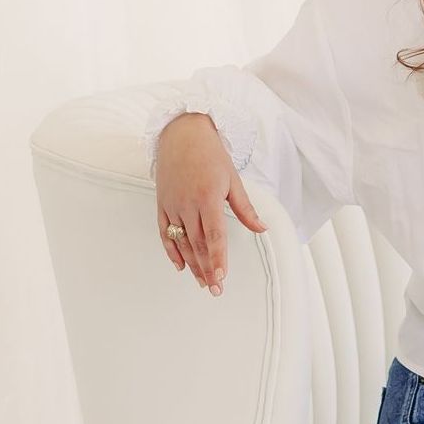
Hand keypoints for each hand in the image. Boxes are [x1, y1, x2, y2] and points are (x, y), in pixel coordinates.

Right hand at [155, 113, 266, 294]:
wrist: (182, 134)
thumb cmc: (210, 154)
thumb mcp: (233, 180)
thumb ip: (245, 208)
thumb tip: (261, 228)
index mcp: (208, 197)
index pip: (214, 235)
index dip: (218, 258)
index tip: (221, 276)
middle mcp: (187, 204)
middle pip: (197, 244)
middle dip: (207, 269)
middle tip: (216, 289)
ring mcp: (172, 205)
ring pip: (182, 242)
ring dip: (192, 265)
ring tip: (203, 282)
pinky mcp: (162, 204)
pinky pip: (165, 233)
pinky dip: (172, 251)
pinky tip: (180, 266)